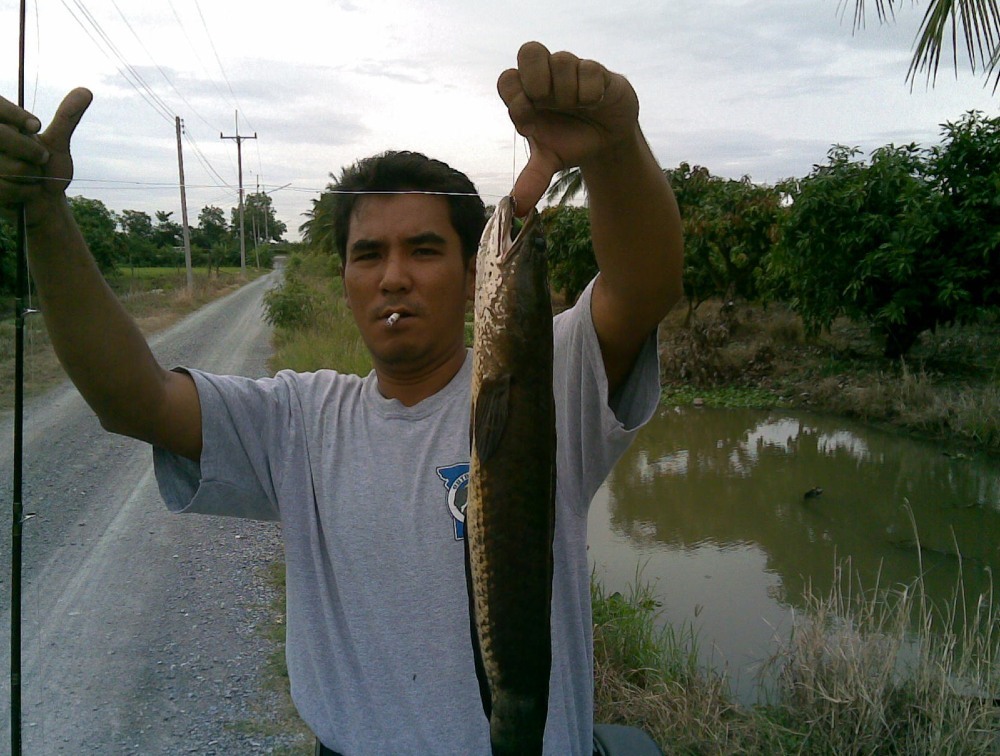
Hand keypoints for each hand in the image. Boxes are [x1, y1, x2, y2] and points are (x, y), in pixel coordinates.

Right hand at [0, 88, 91, 224]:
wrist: (42, 201)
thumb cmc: (47, 168)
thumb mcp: (58, 142)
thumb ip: (67, 117)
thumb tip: (86, 91)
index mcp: (0, 126)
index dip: (16, 116)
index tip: (36, 127)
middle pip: (2, 137)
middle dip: (32, 153)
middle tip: (41, 160)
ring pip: (10, 167)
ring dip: (30, 176)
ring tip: (30, 177)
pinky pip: (5, 188)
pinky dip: (24, 193)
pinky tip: (25, 191)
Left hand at [497, 42, 639, 213]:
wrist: (606, 139)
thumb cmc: (570, 141)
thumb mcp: (550, 161)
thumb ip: (532, 179)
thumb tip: (519, 209)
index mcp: (525, 94)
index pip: (507, 80)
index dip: (515, 100)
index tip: (529, 124)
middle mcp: (545, 76)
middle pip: (529, 50)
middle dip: (536, 79)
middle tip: (546, 102)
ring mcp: (571, 69)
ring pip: (562, 60)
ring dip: (567, 92)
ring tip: (576, 108)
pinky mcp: (596, 69)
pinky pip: (589, 69)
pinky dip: (590, 92)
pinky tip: (594, 104)